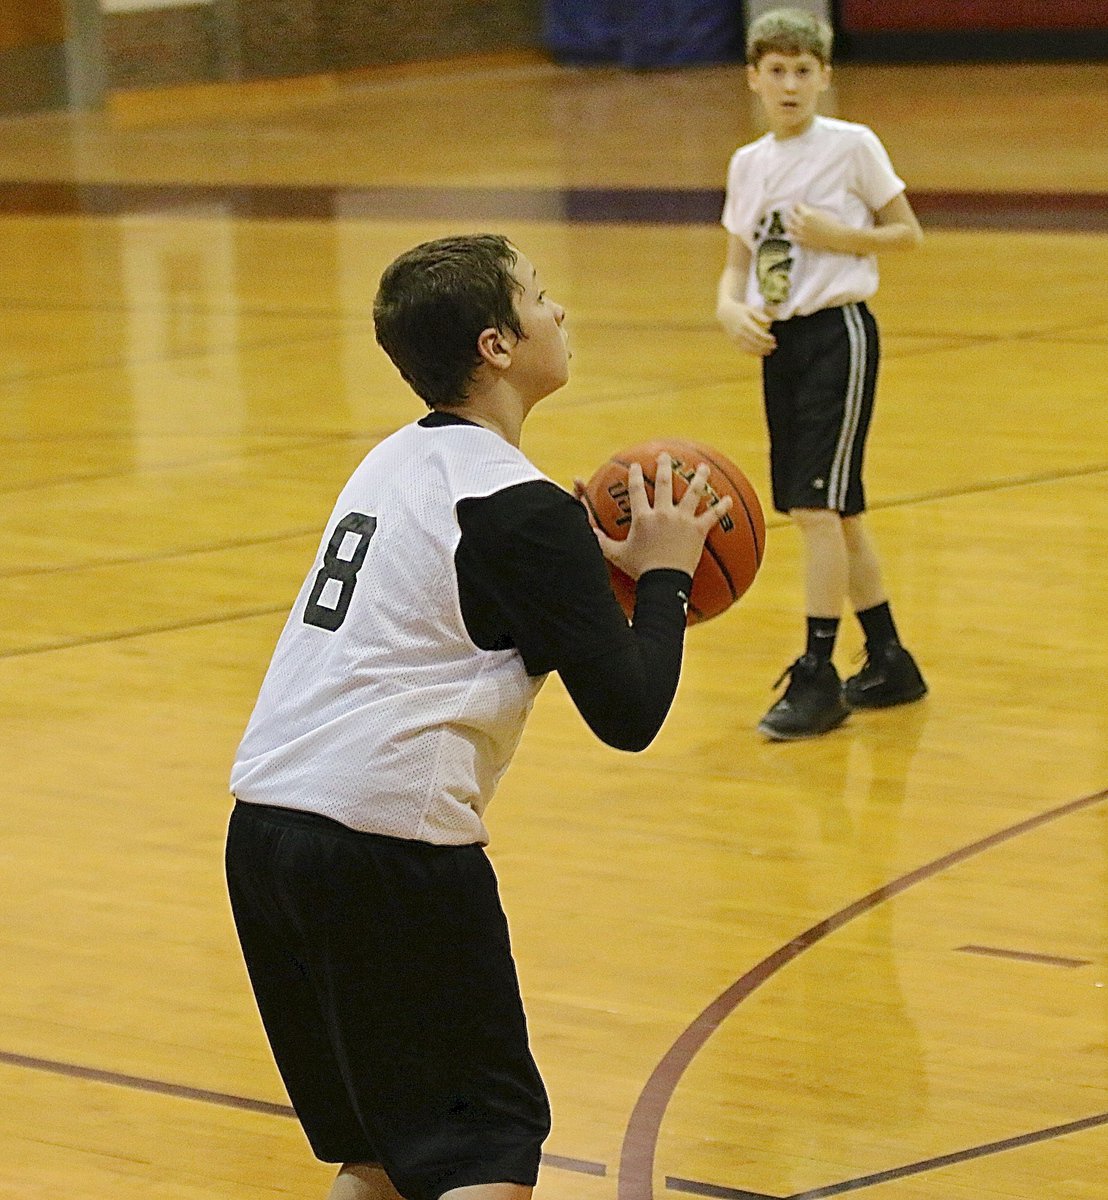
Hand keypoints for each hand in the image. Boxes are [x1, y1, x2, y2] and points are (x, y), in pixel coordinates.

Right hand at [594, 453, 732, 579]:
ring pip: (693, 493)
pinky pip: (712, 516)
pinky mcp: (698, 531)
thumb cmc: (639, 569)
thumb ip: (599, 539)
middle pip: (665, 483)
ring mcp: (682, 520)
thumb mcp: (615, 554)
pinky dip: (721, 508)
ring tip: (703, 468)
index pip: (637, 490)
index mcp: (643, 517)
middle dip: (664, 467)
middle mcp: (663, 513)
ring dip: (698, 478)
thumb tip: (586, 529)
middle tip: (665, 456)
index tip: (638, 466)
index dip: (637, 475)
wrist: (663, 583)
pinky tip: (729, 500)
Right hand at [719, 300, 775, 356]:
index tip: (773, 339)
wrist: (724, 314)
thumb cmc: (740, 310)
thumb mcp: (749, 309)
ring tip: (769, 352)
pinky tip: (760, 354)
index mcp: (744, 323)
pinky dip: (752, 353)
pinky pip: (744, 350)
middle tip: (774, 346)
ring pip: (749, 348)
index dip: (765, 337)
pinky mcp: (734, 342)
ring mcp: (736, 338)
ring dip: (760, 351)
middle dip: (765, 345)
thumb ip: (760, 315)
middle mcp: (739, 332)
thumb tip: (770, 322)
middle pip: (754, 341)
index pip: (756, 333)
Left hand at [786, 203, 848, 252]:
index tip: (797, 205)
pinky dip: (791, 234)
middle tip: (791, 211)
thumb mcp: (821, 213)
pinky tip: (792, 233)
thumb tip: (803, 209)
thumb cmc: (832, 224)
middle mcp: (801, 224)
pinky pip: (793, 238)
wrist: (836, 237)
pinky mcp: (803, 242)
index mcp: (807, 215)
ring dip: (788, 224)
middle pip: (790, 216)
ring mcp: (801, 234)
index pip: (797, 206)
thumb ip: (810, 211)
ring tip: (789, 222)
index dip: (797, 205)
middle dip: (791, 212)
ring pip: (789, 228)